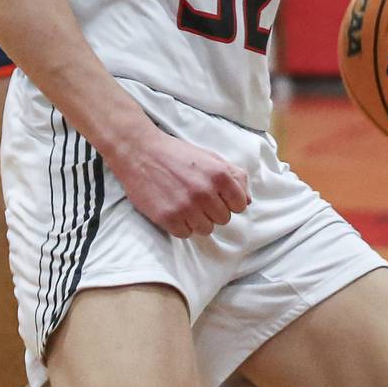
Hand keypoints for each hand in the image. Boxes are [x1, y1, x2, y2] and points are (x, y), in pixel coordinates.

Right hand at [111, 129, 250, 239]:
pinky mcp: (167, 218)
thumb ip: (234, 176)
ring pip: (206, 230)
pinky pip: (185, 234)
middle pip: (223, 219)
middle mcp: (204, 192)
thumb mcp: (210, 157)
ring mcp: (186, 206)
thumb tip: (248, 201)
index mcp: (219, 175)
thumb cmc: (176, 154)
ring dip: (198, 220)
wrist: (140, 152)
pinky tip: (174, 210)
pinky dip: (181, 226)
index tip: (218, 197)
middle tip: (198, 198)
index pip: (240, 205)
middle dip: (213, 210)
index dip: (230, 202)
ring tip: (185, 204)